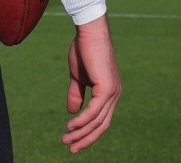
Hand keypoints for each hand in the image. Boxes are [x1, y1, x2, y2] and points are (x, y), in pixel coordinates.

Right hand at [62, 15, 120, 153]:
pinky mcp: (107, 87)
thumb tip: (72, 112)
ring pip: (97, 121)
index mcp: (109, 93)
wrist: (88, 32)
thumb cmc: (84, 50)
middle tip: (70, 148)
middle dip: (85, 139)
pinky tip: (71, 126)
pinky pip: (94, 111)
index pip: (101, 120)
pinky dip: (82, 121)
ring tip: (66, 139)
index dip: (87, 132)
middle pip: (101, 125)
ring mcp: (112, 92)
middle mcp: (114, 95)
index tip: (73, 141)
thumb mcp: (78, 76)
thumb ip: (77, 93)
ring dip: (81, 132)